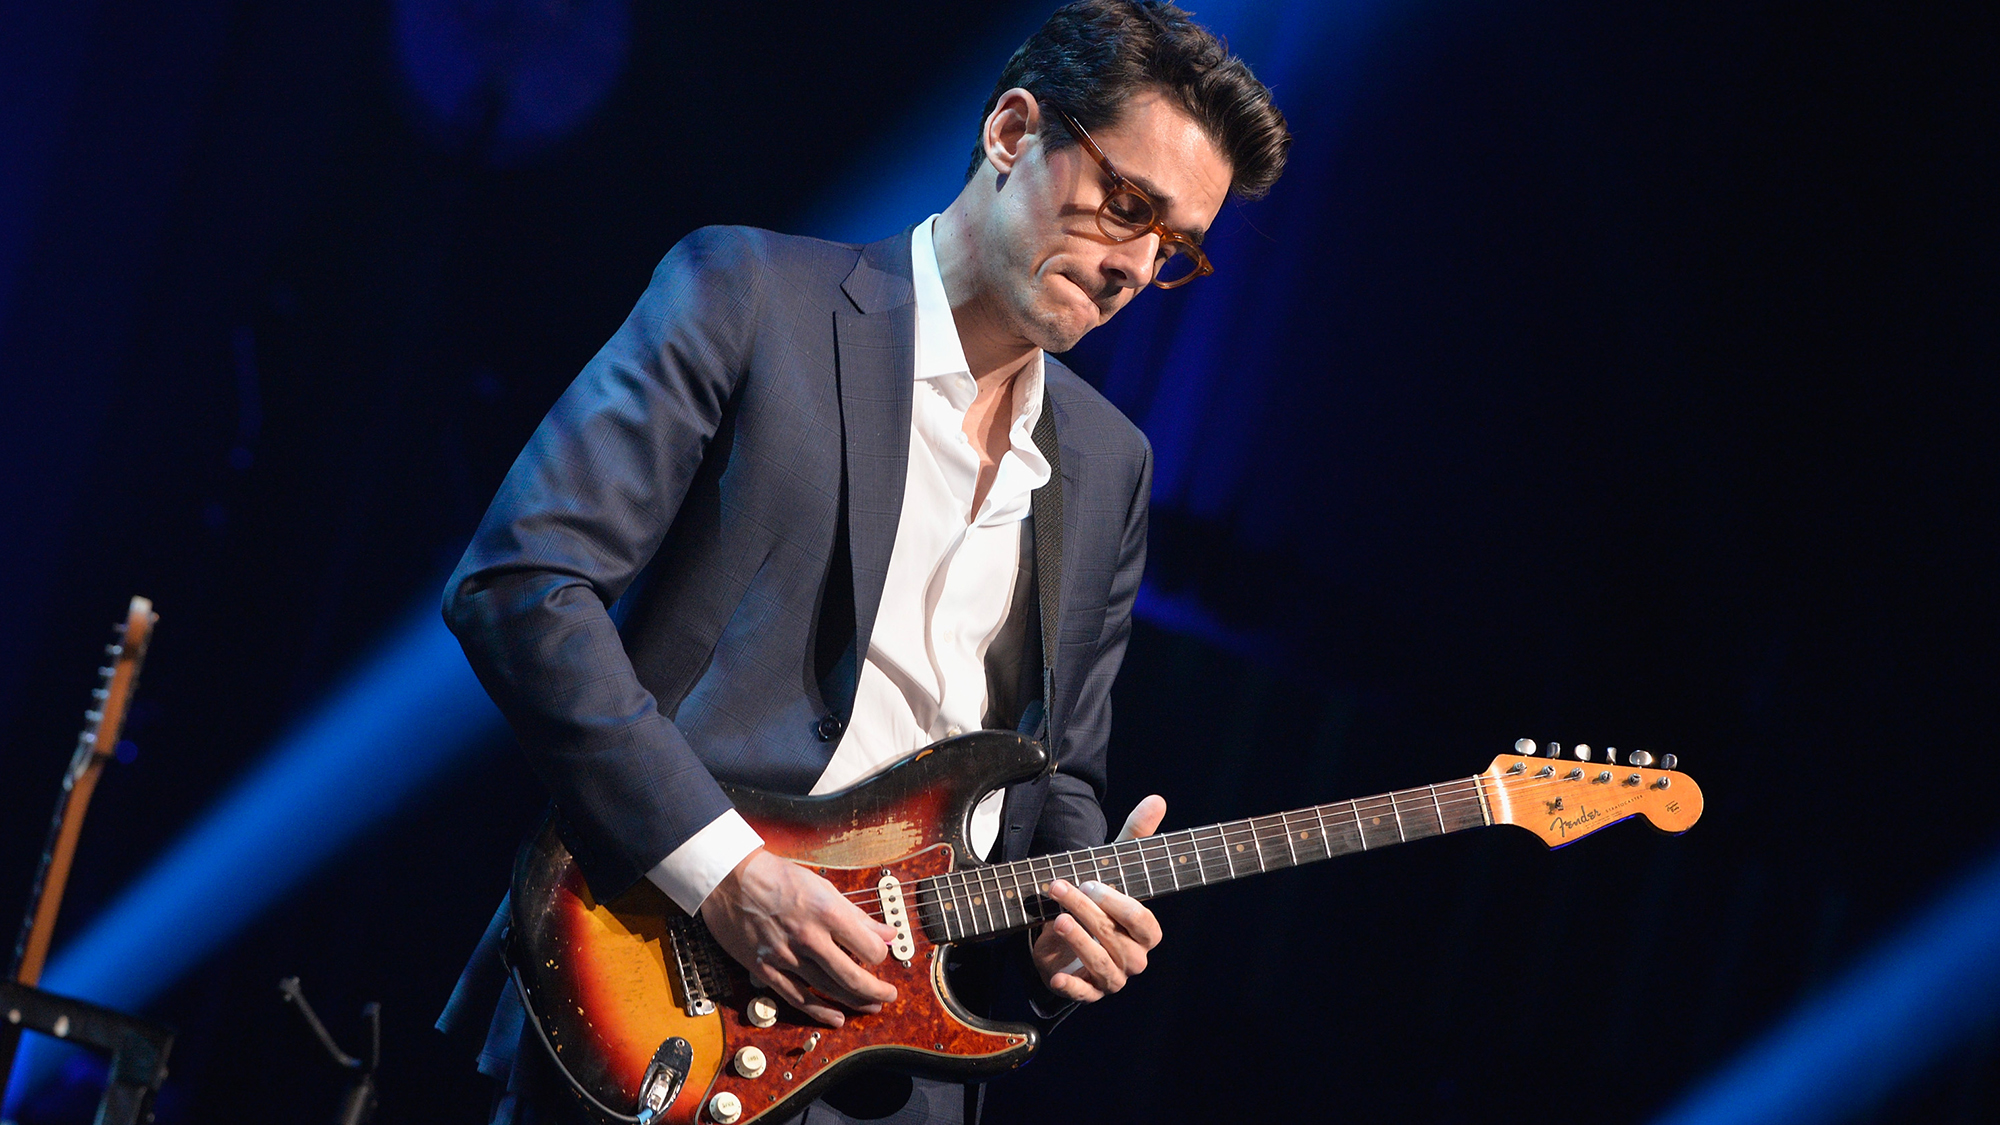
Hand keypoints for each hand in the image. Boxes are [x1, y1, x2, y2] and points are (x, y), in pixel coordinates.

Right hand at [699, 847, 899, 1026]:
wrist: (730, 879)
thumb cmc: (777, 876)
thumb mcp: (823, 887)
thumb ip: (856, 914)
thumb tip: (886, 933)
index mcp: (827, 913)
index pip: (869, 948)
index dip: (880, 955)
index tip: (880, 955)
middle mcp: (809, 938)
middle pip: (852, 977)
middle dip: (876, 990)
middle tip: (889, 995)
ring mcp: (786, 956)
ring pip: (828, 990)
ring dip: (854, 1002)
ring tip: (871, 1006)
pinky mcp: (766, 969)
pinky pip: (797, 998)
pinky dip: (820, 1011)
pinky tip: (837, 1018)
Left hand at [1030, 795, 1166, 1002]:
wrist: (1065, 933)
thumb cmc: (1097, 899)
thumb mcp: (1113, 865)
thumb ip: (1135, 835)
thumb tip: (1158, 800)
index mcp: (1144, 931)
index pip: (1145, 925)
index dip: (1120, 906)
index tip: (1092, 884)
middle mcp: (1133, 957)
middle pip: (1119, 942)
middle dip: (1089, 914)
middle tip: (1061, 888)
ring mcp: (1111, 977)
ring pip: (1103, 966)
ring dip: (1079, 941)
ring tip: (1057, 918)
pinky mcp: (1087, 991)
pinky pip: (1084, 996)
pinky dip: (1072, 987)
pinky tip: (1058, 974)